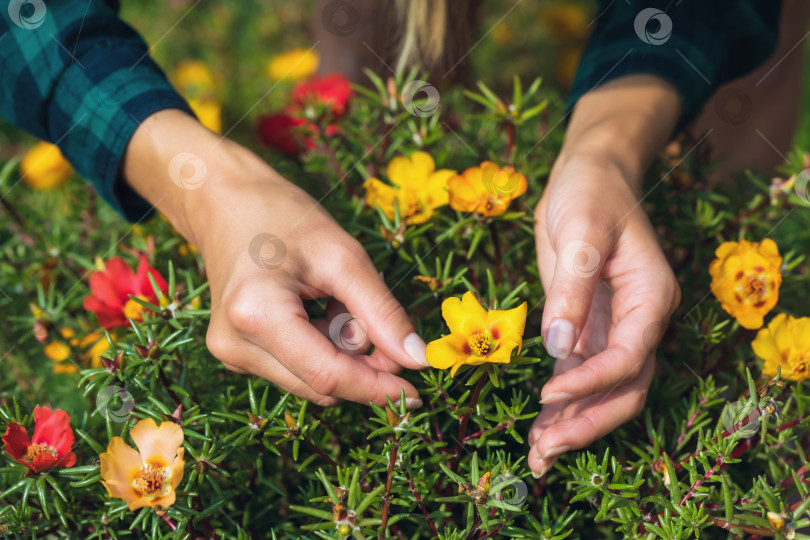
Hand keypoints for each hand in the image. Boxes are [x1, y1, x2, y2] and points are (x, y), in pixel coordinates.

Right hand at [124, 110, 427, 407]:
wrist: (224, 201)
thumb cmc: (283, 216)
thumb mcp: (344, 256)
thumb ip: (383, 313)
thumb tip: (419, 359)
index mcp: (258, 316)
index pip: (329, 376)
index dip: (377, 388)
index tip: (417, 392)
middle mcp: (236, 347)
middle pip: (322, 385)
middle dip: (360, 362)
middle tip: (371, 312)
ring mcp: (232, 354)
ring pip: (312, 382)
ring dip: (340, 352)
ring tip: (332, 299)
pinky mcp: (236, 354)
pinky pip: (297, 369)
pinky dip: (321, 347)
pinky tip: (315, 308)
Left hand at [528, 154, 679, 476]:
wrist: (588, 175)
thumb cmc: (591, 193)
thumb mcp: (581, 231)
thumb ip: (572, 290)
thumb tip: (559, 349)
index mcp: (650, 298)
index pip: (628, 357)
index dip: (591, 382)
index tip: (548, 395)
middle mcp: (639, 322)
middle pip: (625, 390)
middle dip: (588, 423)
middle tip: (545, 451)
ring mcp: (613, 328)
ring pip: (605, 392)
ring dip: (575, 425)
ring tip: (538, 456)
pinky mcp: (587, 329)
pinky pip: (580, 376)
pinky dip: (564, 405)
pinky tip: (540, 429)